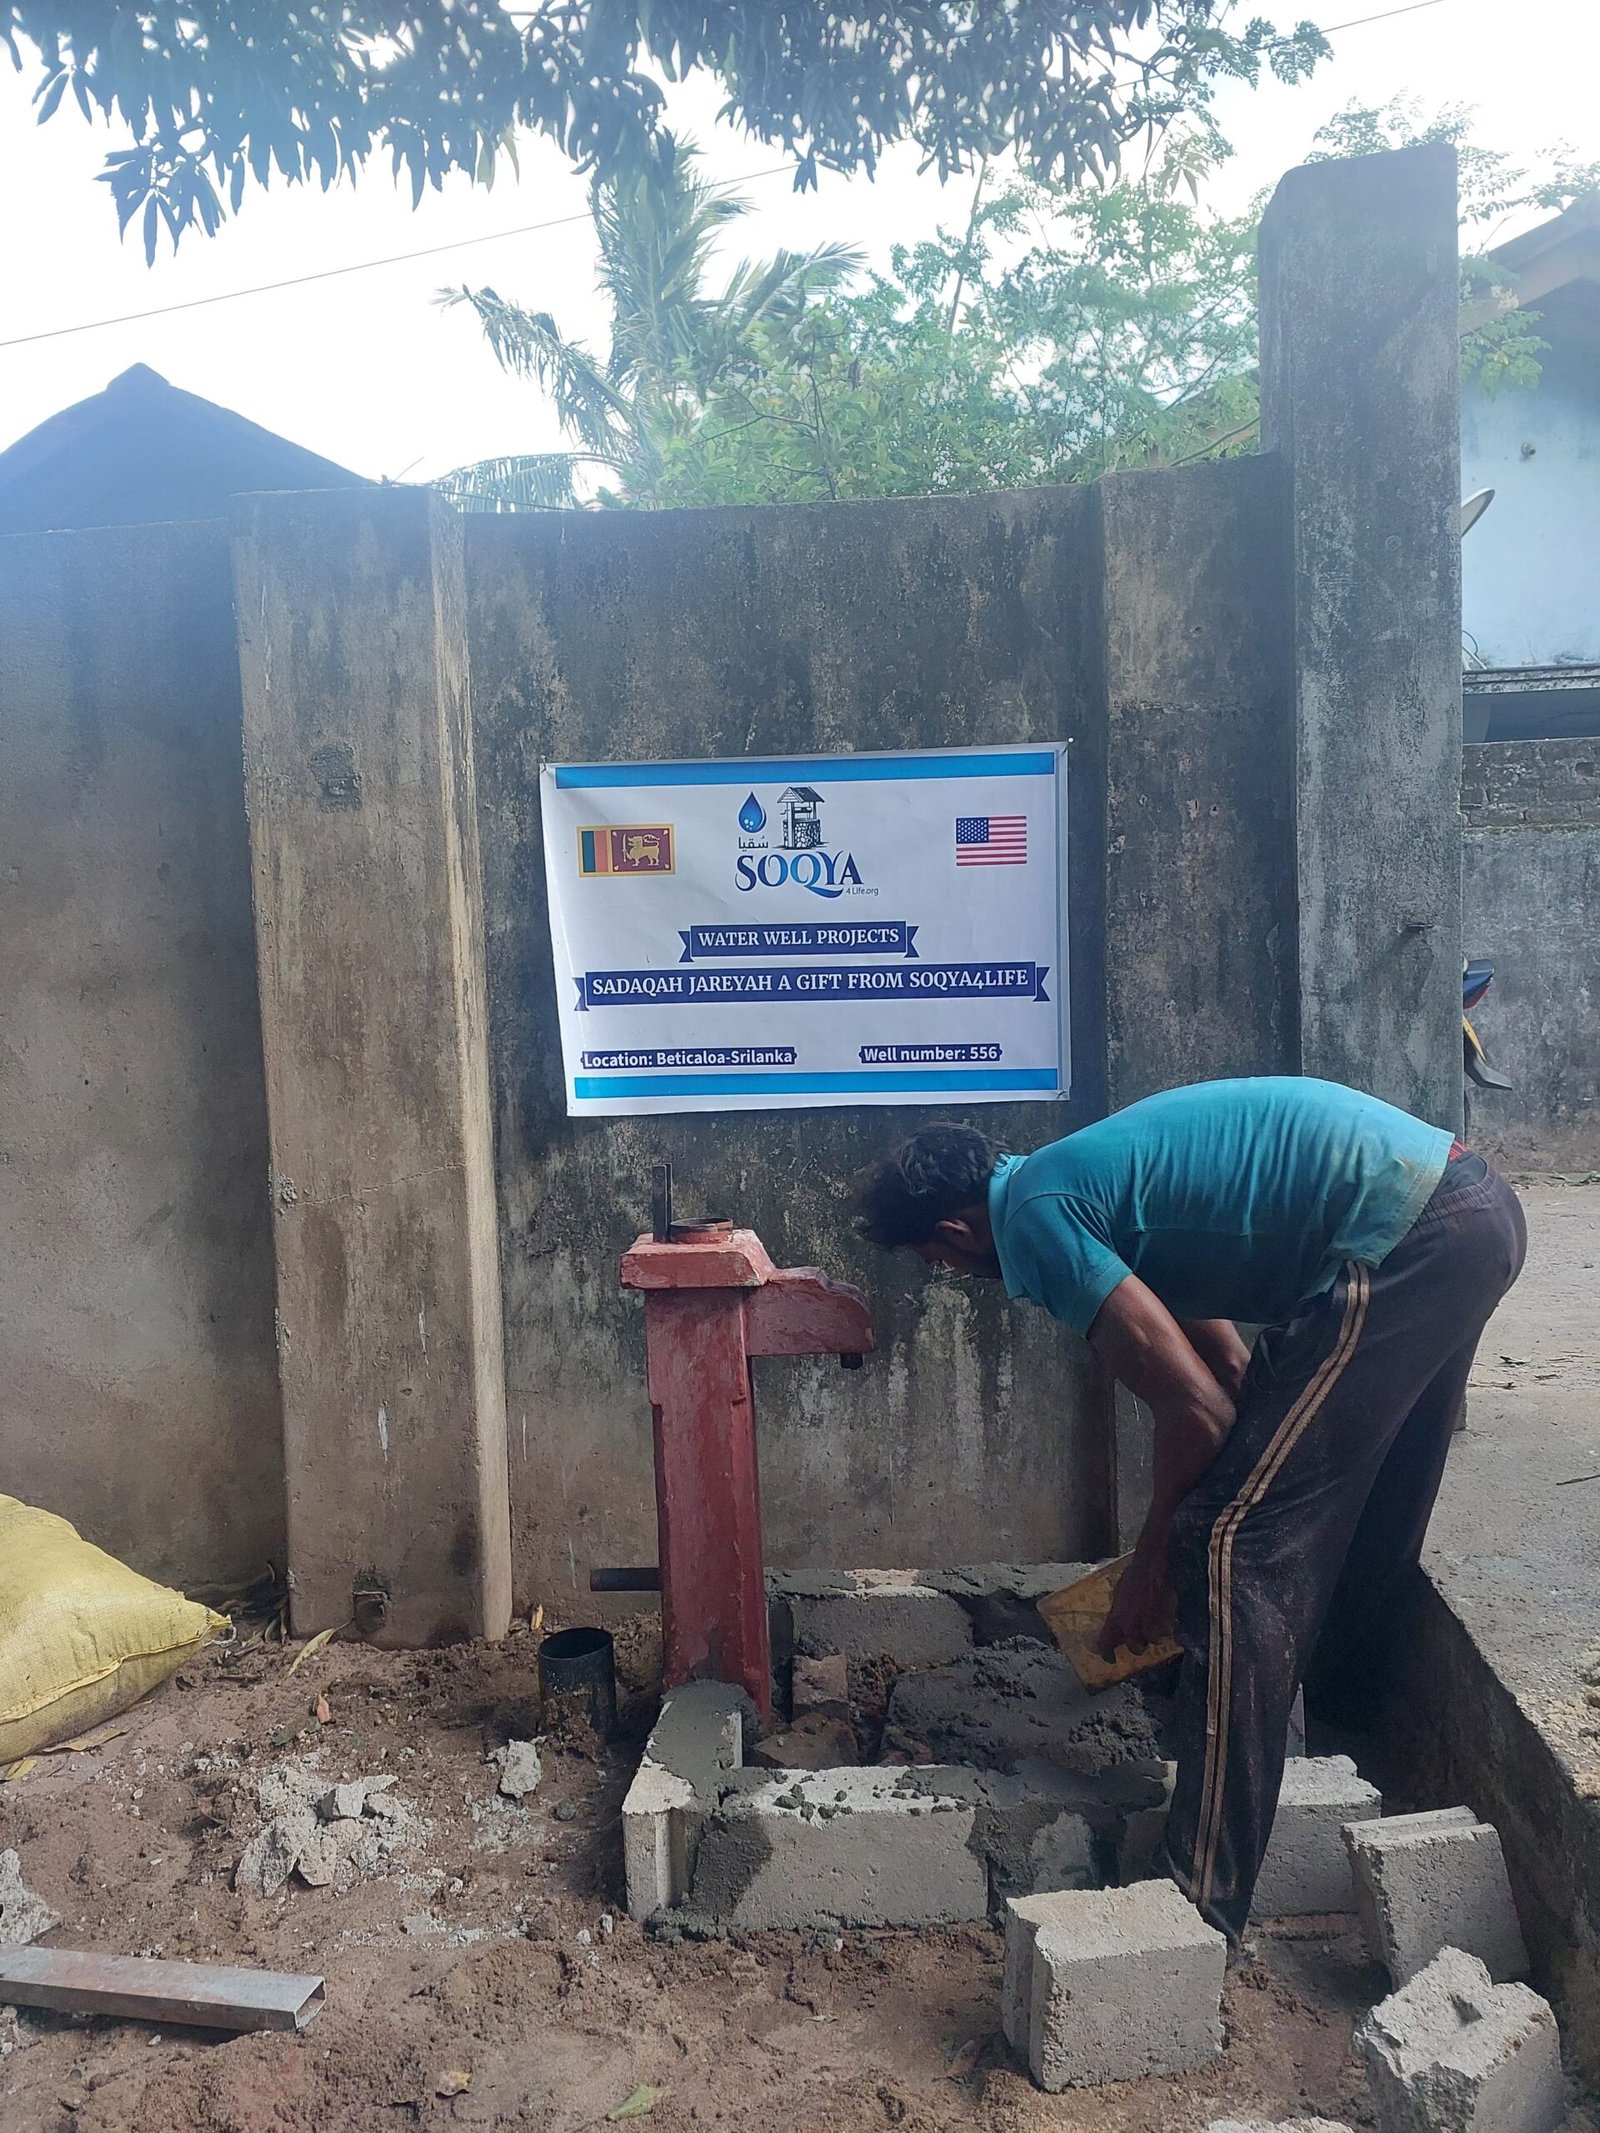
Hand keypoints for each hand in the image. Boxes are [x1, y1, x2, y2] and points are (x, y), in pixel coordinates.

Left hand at [1097, 1542, 1174, 1659]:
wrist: (1153, 1567)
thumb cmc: (1134, 1576)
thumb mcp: (1119, 1594)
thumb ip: (1118, 1612)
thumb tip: (1118, 1622)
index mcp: (1115, 1619)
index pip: (1106, 1645)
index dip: (1108, 1654)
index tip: (1111, 1658)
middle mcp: (1130, 1627)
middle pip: (1134, 1648)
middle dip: (1137, 1644)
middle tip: (1140, 1636)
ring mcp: (1149, 1627)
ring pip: (1152, 1641)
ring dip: (1153, 1633)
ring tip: (1153, 1618)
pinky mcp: (1165, 1624)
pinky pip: (1165, 1632)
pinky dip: (1165, 1626)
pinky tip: (1163, 1614)